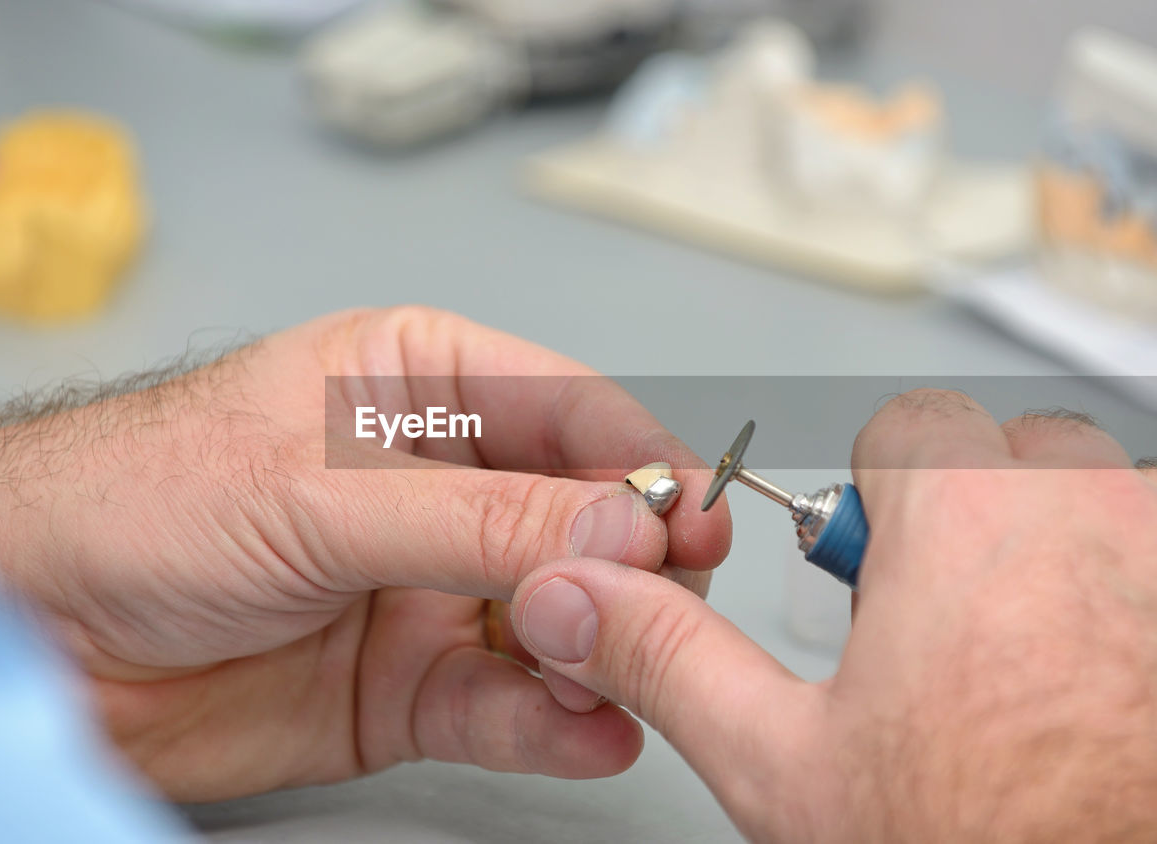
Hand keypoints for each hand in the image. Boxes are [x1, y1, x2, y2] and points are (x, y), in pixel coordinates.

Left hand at [0, 306, 729, 801]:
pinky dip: (555, 723)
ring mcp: (431, 588)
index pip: (570, 411)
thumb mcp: (314, 494)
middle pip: (583, 521)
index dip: (641, 463)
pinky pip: (508, 704)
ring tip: (609, 677)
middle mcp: (439, 486)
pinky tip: (587, 732)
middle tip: (657, 611)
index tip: (695, 519)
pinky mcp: (410, 685)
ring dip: (599, 652)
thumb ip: (472, 518)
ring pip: (559, 619)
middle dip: (630, 569)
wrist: (33, 630)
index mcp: (418, 385)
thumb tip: (619, 523)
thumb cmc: (134, 501)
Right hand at [510, 390, 1156, 840]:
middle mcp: (1096, 511)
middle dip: (974, 522)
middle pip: (1012, 453)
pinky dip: (1127, 601)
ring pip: (1102, 502)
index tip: (883, 571)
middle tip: (952, 639)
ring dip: (1061, 559)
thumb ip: (670, 659)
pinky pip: (1153, 557)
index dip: (878, 499)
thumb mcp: (786, 766)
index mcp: (967, 517)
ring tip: (1033, 678)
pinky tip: (1102, 699)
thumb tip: (579, 600)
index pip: (910, 422)